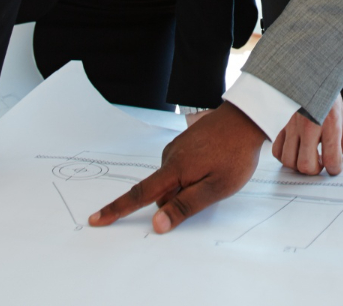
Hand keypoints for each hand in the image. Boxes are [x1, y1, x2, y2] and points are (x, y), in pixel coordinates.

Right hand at [90, 101, 266, 232]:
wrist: (245, 118)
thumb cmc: (234, 154)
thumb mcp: (215, 188)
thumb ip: (184, 207)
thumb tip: (156, 224)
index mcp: (174, 169)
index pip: (140, 196)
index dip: (117, 210)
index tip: (96, 220)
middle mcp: (169, 157)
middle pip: (161, 193)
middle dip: (176, 201)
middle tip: (209, 191)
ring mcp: (176, 149)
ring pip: (172, 182)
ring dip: (186, 188)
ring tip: (216, 175)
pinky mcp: (184, 145)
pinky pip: (179, 170)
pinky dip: (190, 176)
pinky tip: (211, 167)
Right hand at [271, 96, 342, 175]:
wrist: (308, 71)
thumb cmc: (325, 92)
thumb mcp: (340, 114)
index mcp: (329, 123)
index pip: (332, 159)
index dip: (335, 169)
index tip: (335, 167)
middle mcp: (309, 126)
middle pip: (306, 165)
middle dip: (314, 170)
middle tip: (319, 163)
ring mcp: (292, 125)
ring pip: (289, 160)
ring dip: (298, 164)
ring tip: (306, 156)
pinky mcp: (281, 124)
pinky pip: (276, 149)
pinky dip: (284, 155)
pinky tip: (293, 150)